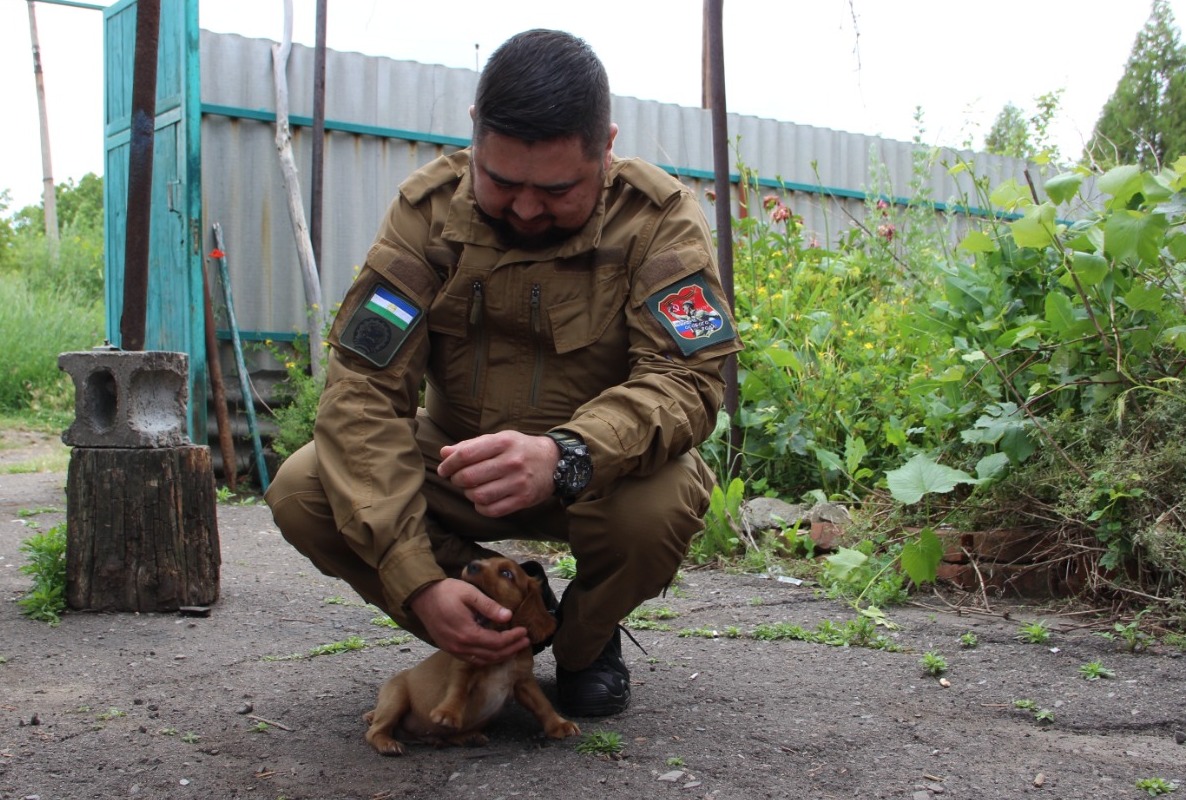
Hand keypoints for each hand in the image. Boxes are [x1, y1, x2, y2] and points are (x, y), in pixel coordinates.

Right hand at [408, 578, 528, 664]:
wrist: (422, 596)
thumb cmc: (446, 592)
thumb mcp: (470, 594)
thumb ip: (489, 606)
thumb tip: (508, 616)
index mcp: (467, 633)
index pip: (497, 642)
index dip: (513, 639)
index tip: (525, 632)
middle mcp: (460, 647)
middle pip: (492, 655)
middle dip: (511, 649)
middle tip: (525, 642)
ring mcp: (453, 650)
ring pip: (482, 661)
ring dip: (500, 656)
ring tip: (514, 648)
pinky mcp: (449, 649)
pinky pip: (471, 660)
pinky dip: (486, 658)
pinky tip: (494, 651)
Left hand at [437, 430, 556, 516]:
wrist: (553, 462)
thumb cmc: (519, 449)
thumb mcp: (498, 439)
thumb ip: (470, 446)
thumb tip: (444, 453)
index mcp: (503, 442)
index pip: (466, 454)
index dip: (449, 464)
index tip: (444, 470)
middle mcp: (512, 462)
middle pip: (469, 476)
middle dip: (457, 480)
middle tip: (458, 479)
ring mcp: (519, 482)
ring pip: (479, 495)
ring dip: (468, 494)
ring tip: (472, 489)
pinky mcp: (523, 500)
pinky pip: (492, 510)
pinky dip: (481, 507)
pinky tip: (482, 500)